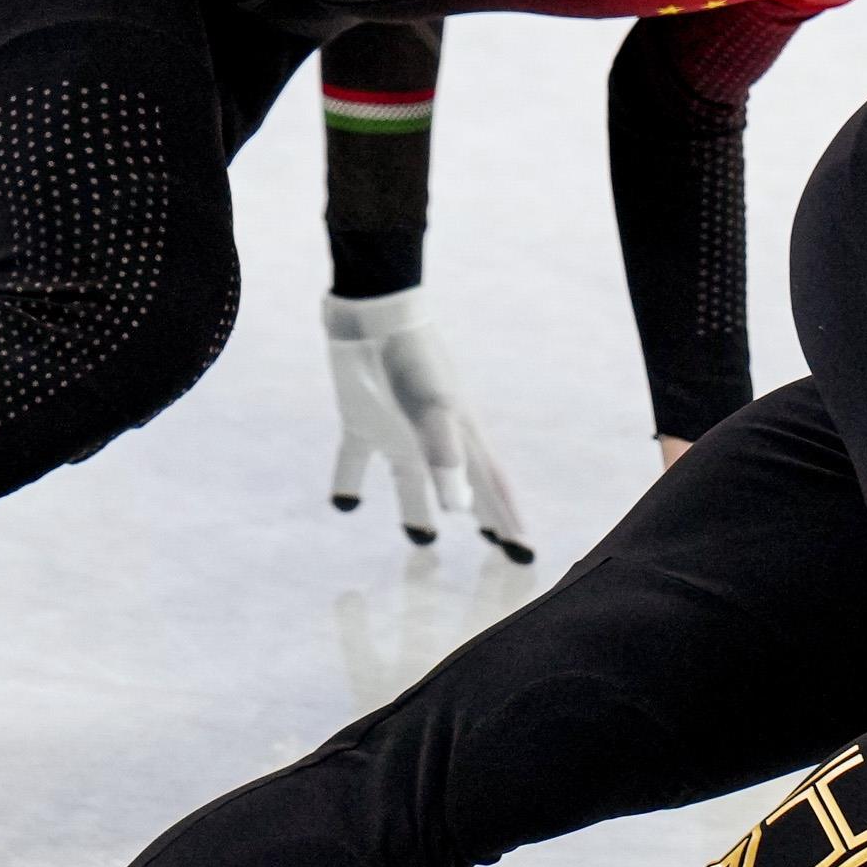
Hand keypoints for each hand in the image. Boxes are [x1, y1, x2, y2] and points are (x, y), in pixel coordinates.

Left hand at [322, 288, 530, 562]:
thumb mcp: (433, 409)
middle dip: (481, 516)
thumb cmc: (410, 360)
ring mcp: (396, 430)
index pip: (491, 486)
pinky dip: (349, 484)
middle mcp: (433, 438)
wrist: (371, 312)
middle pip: (461, 486)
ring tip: (420, 539)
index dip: (507, 519)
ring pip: (411, 481)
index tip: (523, 554)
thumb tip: (459, 510)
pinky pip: (355, 461)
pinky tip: (343, 504)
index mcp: (461, 435)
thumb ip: (445, 457)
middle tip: (494, 547)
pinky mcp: (360, 420)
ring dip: (416, 509)